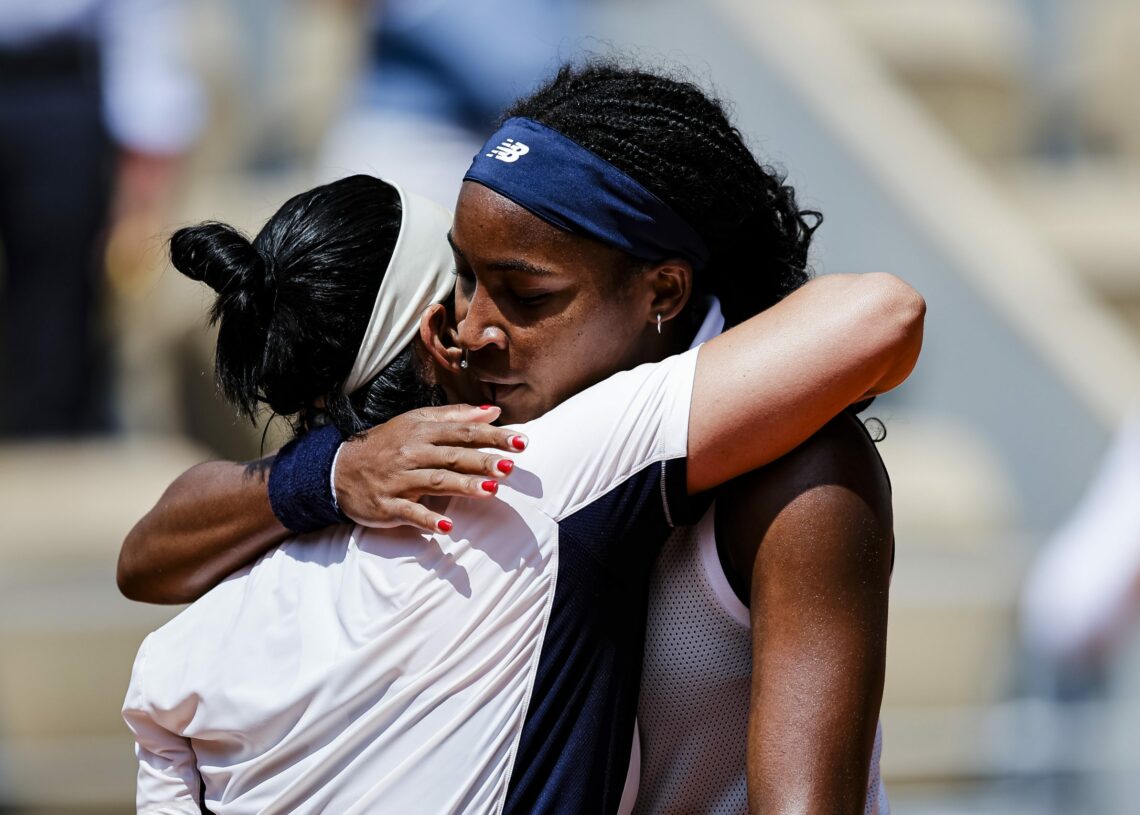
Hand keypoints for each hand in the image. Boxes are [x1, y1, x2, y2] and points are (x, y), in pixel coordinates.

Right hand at [334, 404, 525, 532]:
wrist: (339, 469)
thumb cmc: (388, 444)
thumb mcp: (417, 423)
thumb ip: (456, 417)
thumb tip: (493, 411)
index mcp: (421, 431)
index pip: (463, 432)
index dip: (493, 436)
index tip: (521, 442)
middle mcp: (411, 453)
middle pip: (452, 456)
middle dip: (483, 460)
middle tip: (511, 466)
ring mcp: (399, 480)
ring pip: (435, 481)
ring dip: (463, 485)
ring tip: (491, 490)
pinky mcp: (387, 505)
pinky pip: (409, 513)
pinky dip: (427, 521)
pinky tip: (447, 529)